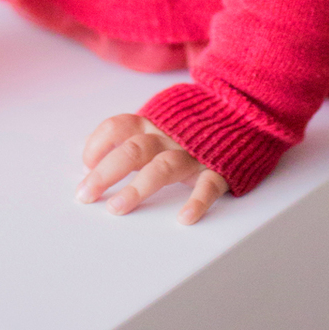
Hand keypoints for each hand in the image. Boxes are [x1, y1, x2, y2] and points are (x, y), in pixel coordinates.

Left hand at [77, 113, 228, 224]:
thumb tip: (90, 152)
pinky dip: (197, 201)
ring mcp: (194, 152)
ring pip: (163, 167)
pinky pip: (208, 184)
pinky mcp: (219, 168)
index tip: (86, 165)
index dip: (98, 144)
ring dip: (138, 187)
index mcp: (154, 124)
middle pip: (133, 150)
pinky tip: (184, 218)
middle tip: (85, 195)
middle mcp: (169, 136)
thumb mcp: (160, 120)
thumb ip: (131, 133)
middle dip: (105, 172)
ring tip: (116, 208)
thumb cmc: (192, 126)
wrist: (243, 111)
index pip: (118, 126)